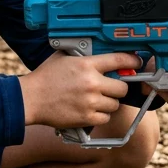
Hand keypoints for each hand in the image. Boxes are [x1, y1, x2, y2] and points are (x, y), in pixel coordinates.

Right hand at [19, 51, 141, 130]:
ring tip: (96, 100)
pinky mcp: (86, 117)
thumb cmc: (44, 77)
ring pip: (115, 104)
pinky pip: (105, 117)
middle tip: (110, 88)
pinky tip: (90, 110)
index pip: (119, 60)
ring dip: (109, 102)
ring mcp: (90, 102)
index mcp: (87, 64)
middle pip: (122, 87)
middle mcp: (92, 83)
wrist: (30, 99)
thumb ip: (81, 54)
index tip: (137, 62)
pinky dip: (100, 115)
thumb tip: (95, 50)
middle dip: (118, 88)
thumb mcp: (62, 57)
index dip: (132, 61)